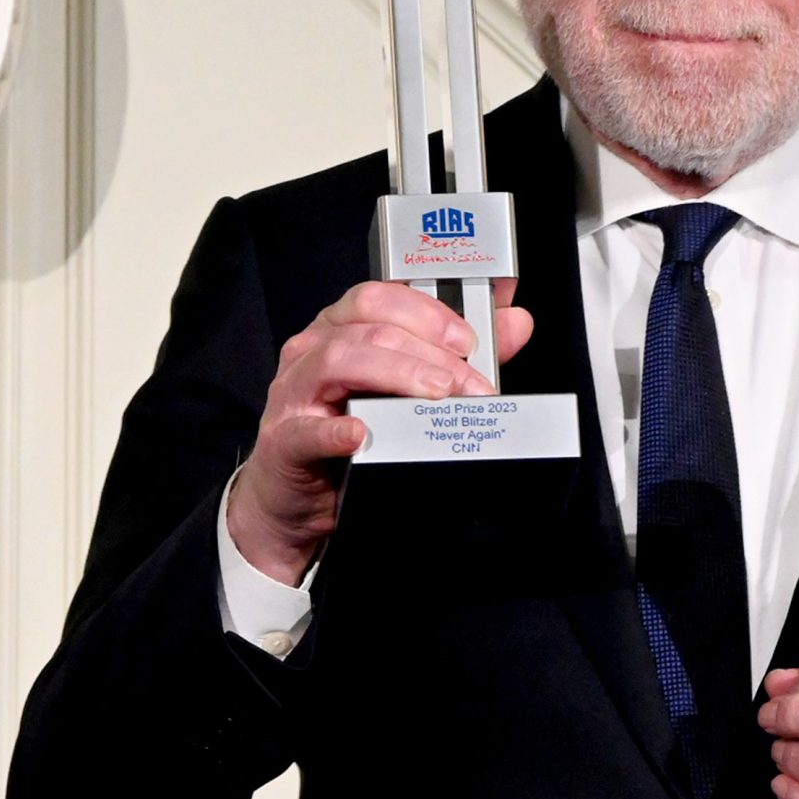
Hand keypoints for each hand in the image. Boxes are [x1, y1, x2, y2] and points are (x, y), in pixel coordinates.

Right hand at [226, 278, 531, 582]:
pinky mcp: (284, 441)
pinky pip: (306, 429)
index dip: (428, 314)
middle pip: (369, 330)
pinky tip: (361, 433)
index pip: (379, 298)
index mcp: (339, 330)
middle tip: (471, 385)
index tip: (470, 341)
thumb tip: (515, 324)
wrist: (298, 500)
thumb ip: (460, 355)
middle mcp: (312, 352)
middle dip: (429, 353)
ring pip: (339, 361)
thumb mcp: (405, 391)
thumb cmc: (351, 435)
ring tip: (436, 395)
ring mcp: (294, 394)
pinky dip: (336, 429)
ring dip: (398, 374)